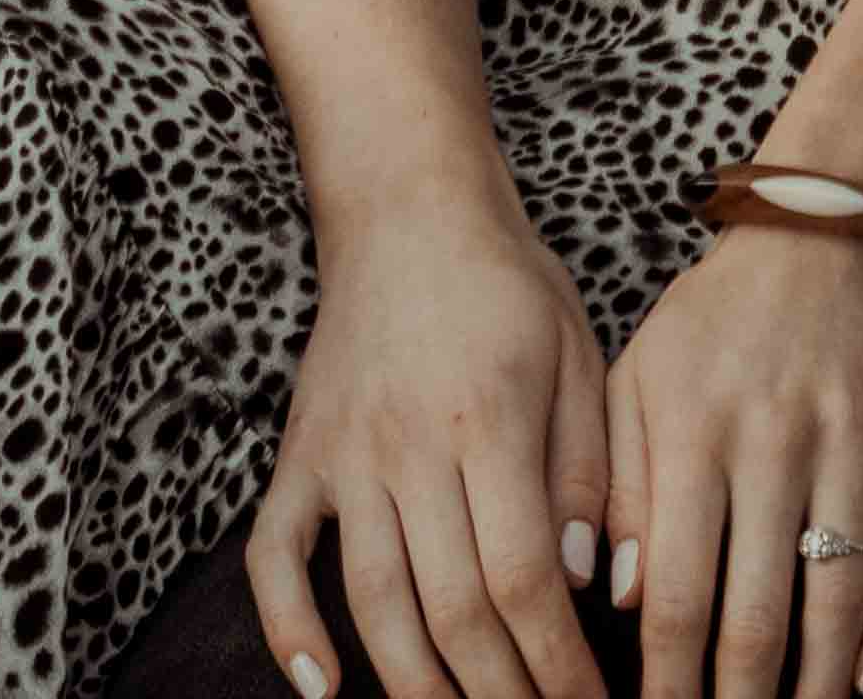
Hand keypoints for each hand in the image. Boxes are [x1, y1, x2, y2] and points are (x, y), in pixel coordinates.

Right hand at [251, 198, 608, 698]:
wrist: (408, 211)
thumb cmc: (509, 286)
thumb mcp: (580, 359)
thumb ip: (588, 471)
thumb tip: (587, 580)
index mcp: (490, 422)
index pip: (523, 577)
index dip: (556, 660)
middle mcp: (408, 446)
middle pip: (450, 606)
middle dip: (499, 690)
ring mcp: (343, 456)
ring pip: (370, 599)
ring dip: (414, 684)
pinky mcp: (298, 457)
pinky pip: (275, 555)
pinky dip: (288, 627)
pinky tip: (322, 687)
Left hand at [608, 221, 862, 698]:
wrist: (830, 218)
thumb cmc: (719, 317)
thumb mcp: (639, 379)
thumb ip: (618, 486)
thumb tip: (621, 600)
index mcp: (692, 431)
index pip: (675, 593)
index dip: (667, 682)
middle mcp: (774, 438)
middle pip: (756, 614)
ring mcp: (855, 434)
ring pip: (840, 595)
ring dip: (818, 685)